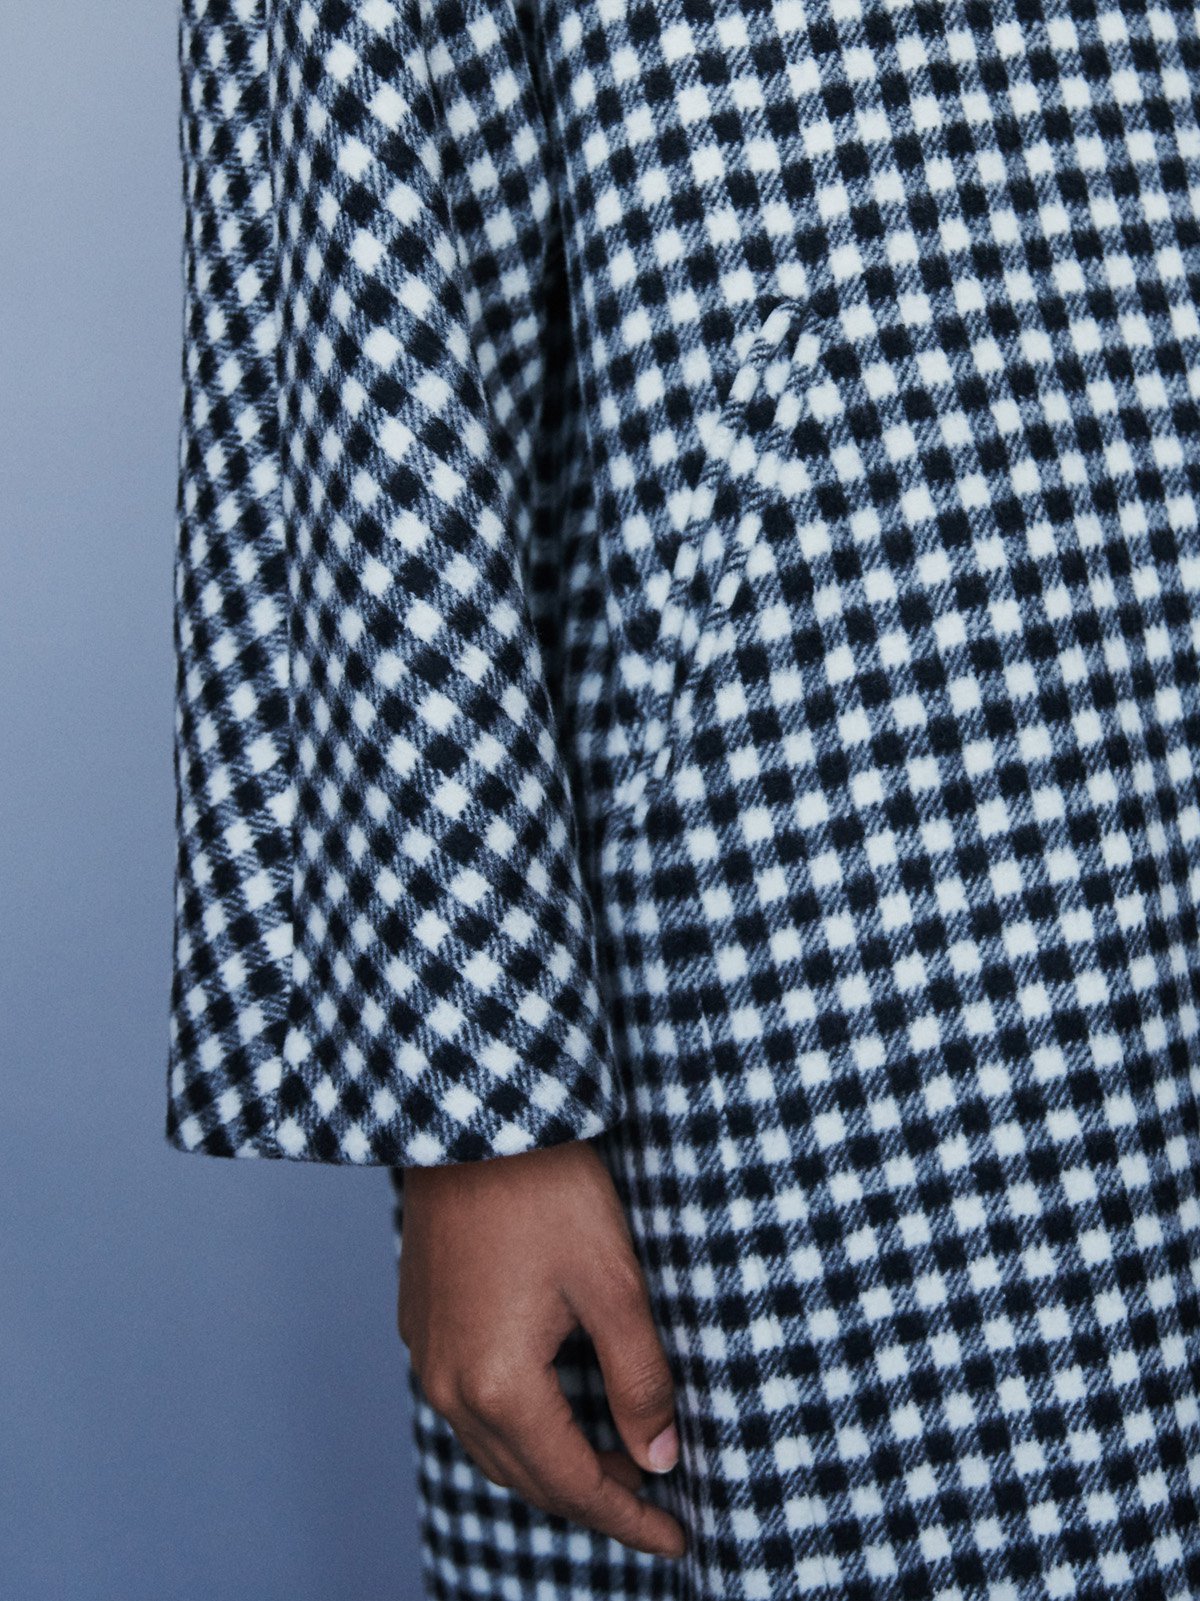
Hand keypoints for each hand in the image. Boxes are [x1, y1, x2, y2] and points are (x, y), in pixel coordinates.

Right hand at [398, 1138, 685, 1559]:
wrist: (472, 1117)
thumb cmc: (545, 1189)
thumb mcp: (613, 1283)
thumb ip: (639, 1378)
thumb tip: (659, 1457)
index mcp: (498, 1384)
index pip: (573, 1485)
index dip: (630, 1518)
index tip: (678, 1539)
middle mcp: (449, 1385)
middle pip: (528, 1478)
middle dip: (595, 1499)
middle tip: (656, 1505)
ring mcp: (427, 1354)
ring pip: (494, 1447)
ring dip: (554, 1467)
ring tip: (617, 1464)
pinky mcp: (421, 1323)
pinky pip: (469, 1406)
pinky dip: (518, 1429)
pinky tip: (555, 1412)